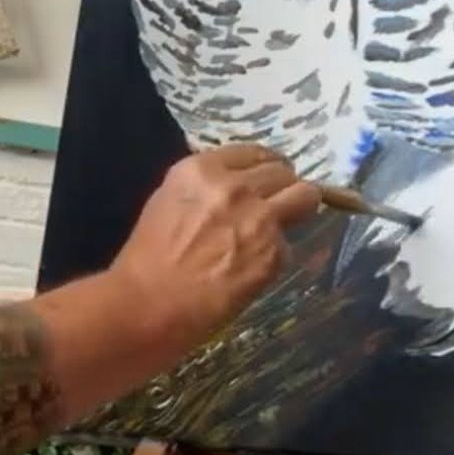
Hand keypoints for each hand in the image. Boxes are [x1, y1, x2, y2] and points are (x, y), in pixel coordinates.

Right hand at [108, 144, 320, 343]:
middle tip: (274, 203)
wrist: (151, 303)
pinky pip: (290, 244)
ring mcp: (259, 219)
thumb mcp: (168, 199)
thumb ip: (205, 185)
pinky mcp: (275, 253)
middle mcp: (236, 186)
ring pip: (305, 196)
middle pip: (283, 171)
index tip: (266, 177)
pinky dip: (277, 254)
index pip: (253, 151)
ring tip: (284, 223)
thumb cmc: (148, 255)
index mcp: (202, 169)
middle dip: (282, 185)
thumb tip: (234, 185)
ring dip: (298, 207)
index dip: (263, 165)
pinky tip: (253, 267)